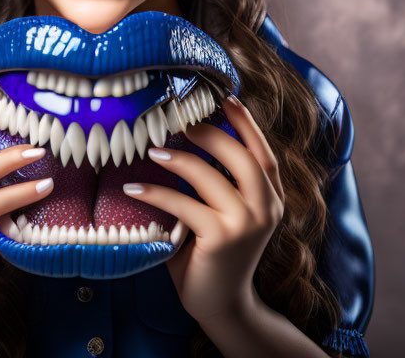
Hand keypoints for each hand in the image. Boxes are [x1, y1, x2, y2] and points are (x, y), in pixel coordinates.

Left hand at [122, 93, 284, 327]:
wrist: (222, 304)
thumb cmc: (216, 252)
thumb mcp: (226, 213)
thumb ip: (217, 181)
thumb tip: (183, 137)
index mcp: (272, 198)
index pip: (263, 153)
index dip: (246, 124)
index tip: (226, 99)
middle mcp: (266, 208)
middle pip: (240, 157)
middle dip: (209, 133)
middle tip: (181, 122)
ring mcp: (245, 223)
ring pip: (209, 176)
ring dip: (178, 159)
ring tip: (152, 150)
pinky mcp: (220, 238)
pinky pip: (182, 205)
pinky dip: (155, 192)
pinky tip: (133, 186)